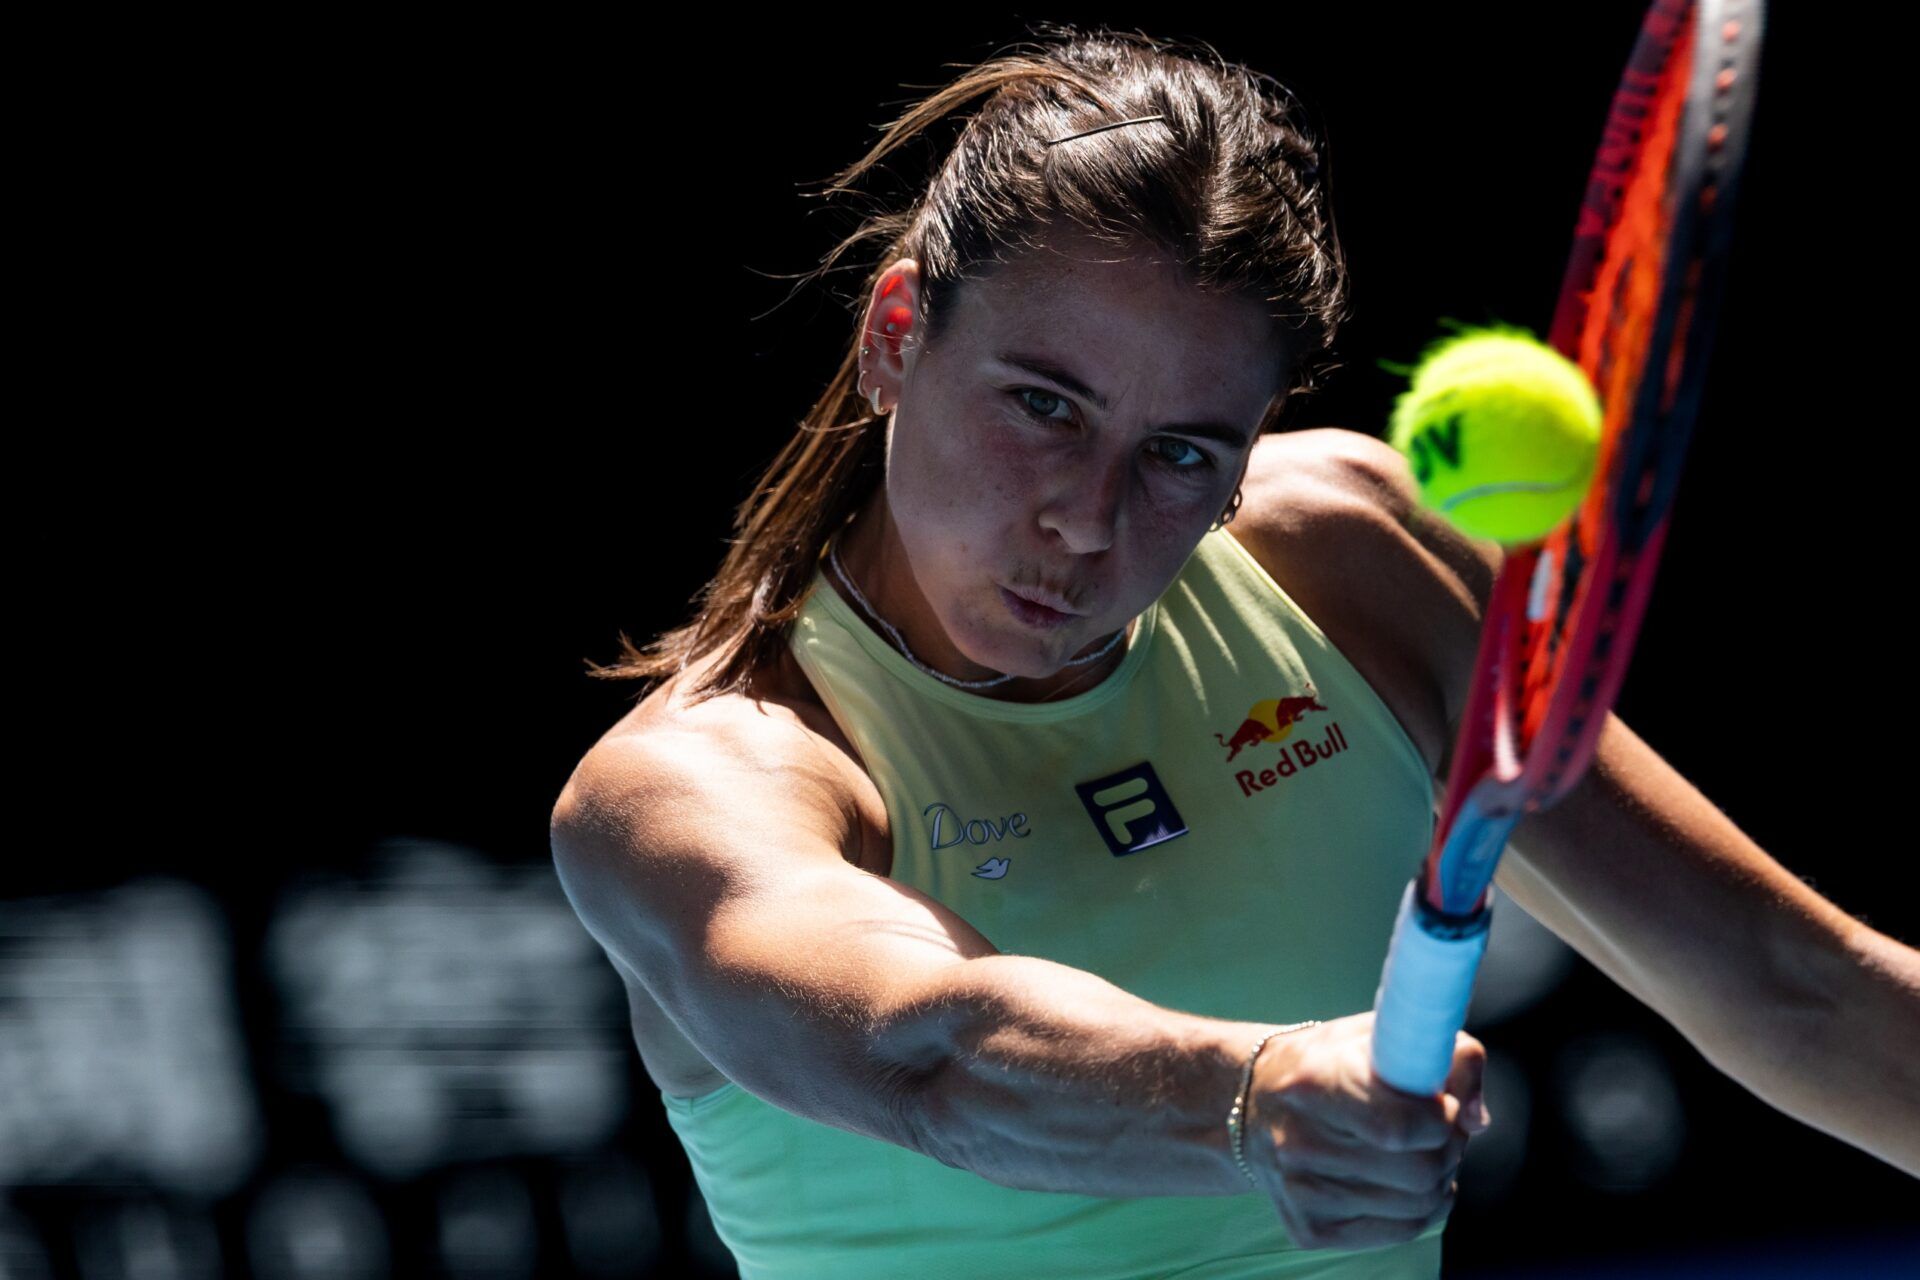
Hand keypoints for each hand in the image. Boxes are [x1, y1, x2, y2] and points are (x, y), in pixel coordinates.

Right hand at [1243, 1012, 1488, 1250]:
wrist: (1254, 1103)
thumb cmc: (1329, 1063)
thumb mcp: (1378, 1034)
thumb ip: (1444, 1055)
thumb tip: (1476, 1119)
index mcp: (1312, 1082)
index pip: (1400, 1126)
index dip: (1442, 1118)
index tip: (1444, 1104)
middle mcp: (1298, 1142)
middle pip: (1419, 1172)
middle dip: (1448, 1149)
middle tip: (1440, 1128)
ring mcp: (1300, 1192)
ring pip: (1419, 1206)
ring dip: (1439, 1179)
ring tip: (1420, 1150)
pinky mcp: (1309, 1229)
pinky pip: (1402, 1231)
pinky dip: (1421, 1208)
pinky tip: (1404, 1179)